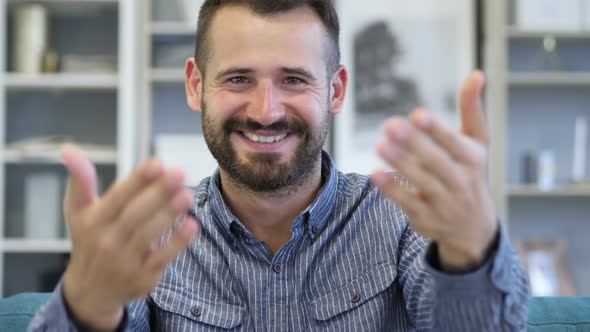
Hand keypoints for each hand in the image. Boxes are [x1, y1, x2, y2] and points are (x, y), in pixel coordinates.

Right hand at [61, 145, 199, 329]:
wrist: (91, 291)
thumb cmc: (89, 240)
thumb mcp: (78, 211)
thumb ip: (80, 179)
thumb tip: (68, 149)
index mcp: (92, 221)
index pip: (116, 197)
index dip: (137, 180)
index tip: (156, 163)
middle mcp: (107, 242)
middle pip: (135, 214)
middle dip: (158, 192)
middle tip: (179, 173)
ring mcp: (125, 261)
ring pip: (149, 234)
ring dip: (169, 214)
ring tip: (187, 194)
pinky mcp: (143, 277)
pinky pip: (162, 257)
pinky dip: (177, 242)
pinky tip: (192, 225)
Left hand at [371, 70, 496, 268]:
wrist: (474, 228)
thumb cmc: (472, 173)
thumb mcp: (478, 143)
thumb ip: (472, 109)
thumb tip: (477, 73)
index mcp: (473, 159)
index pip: (454, 142)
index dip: (437, 129)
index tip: (418, 113)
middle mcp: (461, 181)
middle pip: (436, 161)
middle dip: (413, 143)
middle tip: (390, 123)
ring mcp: (444, 202)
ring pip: (421, 181)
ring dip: (400, 163)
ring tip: (380, 145)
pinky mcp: (426, 217)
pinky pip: (407, 202)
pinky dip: (392, 189)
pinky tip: (375, 174)